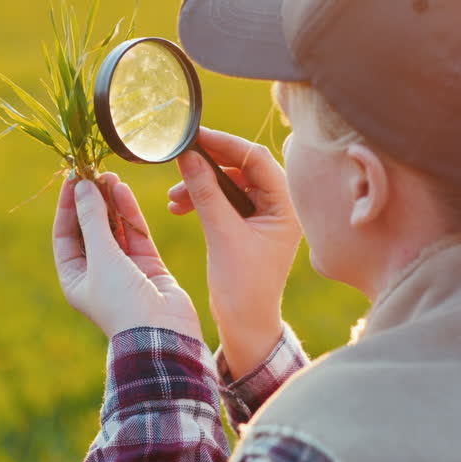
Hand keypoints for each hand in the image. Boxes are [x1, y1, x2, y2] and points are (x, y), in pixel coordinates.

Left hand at [54, 172, 202, 340]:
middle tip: (93, 171)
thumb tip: (82, 187)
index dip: (68, 206)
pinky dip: (129, 213)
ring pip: (115, 228)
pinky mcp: (149, 266)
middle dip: (92, 201)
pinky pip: (135, 234)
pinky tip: (123, 190)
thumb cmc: (121, 301)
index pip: (65, 235)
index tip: (72, 179)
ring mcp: (125, 269)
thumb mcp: (100, 257)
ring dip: (111, 203)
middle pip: (91, 229)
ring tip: (110, 175)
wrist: (162, 335)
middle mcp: (98, 273)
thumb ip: (92, 219)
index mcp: (75, 278)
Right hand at [169, 128, 301, 374]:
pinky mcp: (249, 225)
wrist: (246, 325)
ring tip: (173, 198)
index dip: (224, 144)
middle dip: (207, 165)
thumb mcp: (222, 235)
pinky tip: (178, 207)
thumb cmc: (243, 287)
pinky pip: (224, 199)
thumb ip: (205, 192)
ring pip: (230, 183)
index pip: (257, 159)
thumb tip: (188, 155)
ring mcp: (265, 215)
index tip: (193, 136)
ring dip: (200, 184)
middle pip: (243, 167)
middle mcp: (280, 206)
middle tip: (179, 158)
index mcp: (287, 206)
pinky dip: (202, 199)